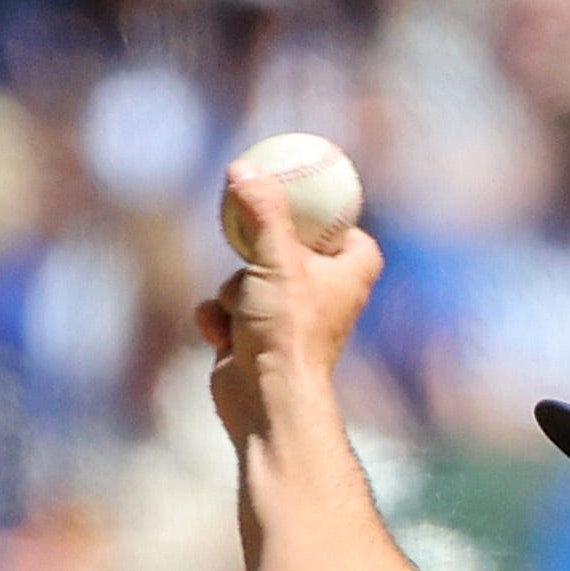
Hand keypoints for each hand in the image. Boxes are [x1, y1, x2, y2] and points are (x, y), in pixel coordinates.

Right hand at [197, 167, 381, 437]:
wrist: (266, 402)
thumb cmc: (287, 331)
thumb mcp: (276, 258)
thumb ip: (261, 210)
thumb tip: (242, 167)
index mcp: (351, 270)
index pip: (342, 224)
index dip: (318, 208)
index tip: (291, 186)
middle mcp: (325, 293)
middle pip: (285, 244)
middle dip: (257, 251)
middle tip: (244, 231)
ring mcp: (288, 317)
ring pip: (247, 276)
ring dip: (233, 291)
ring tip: (243, 315)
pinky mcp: (254, 338)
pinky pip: (225, 307)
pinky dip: (218, 319)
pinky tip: (222, 338)